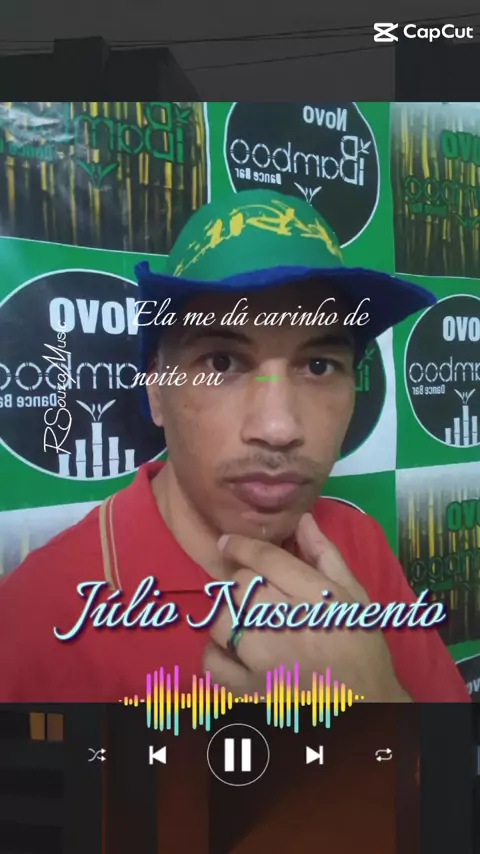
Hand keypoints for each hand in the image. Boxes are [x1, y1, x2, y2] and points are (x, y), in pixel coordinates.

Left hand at [203, 513, 409, 701]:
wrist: (368, 707)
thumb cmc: (361, 648)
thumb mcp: (355, 596)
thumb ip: (326, 556)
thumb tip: (303, 519)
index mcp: (316, 598)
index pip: (265, 559)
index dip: (240, 545)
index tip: (227, 542)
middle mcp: (287, 625)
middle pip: (240, 585)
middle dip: (240, 582)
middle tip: (251, 592)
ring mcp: (265, 661)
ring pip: (222, 619)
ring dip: (227, 615)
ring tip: (241, 620)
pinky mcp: (249, 692)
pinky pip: (212, 663)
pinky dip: (215, 653)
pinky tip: (231, 651)